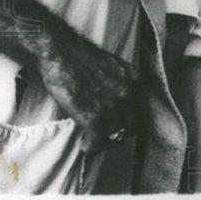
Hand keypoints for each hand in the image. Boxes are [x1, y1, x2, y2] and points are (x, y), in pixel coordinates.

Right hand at [39, 34, 141, 152]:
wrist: (61, 53)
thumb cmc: (79, 57)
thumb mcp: (111, 66)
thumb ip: (118, 83)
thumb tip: (114, 101)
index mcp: (133, 79)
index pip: (139, 108)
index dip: (127, 119)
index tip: (117, 123)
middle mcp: (128, 92)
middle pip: (132, 124)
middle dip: (119, 132)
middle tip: (104, 135)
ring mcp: (113, 105)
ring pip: (117, 136)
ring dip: (105, 141)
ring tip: (93, 141)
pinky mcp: (95, 117)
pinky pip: (99, 142)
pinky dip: (91, 146)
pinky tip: (85, 144)